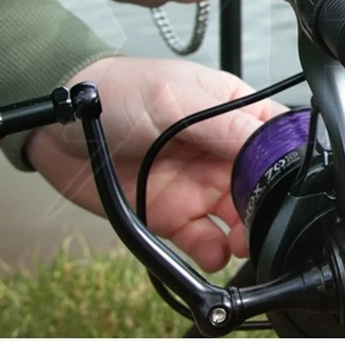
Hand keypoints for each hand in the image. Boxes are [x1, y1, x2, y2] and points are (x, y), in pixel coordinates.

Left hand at [25, 57, 286, 270]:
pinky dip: (213, 252)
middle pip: (263, 184)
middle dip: (268, 206)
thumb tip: (270, 145)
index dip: (286, 161)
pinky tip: (213, 252)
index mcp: (232, 111)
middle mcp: (221, 150)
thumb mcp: (174, 99)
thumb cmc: (117, 92)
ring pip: (239, 217)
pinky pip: (204, 239)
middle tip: (262, 222)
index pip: (274, 137)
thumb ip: (223, 125)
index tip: (286, 183)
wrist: (58, 124)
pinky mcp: (174, 214)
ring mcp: (199, 183)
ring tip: (240, 242)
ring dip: (247, 233)